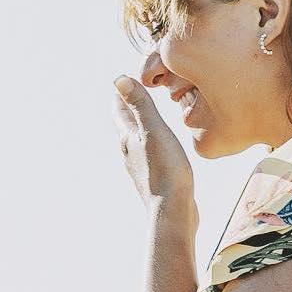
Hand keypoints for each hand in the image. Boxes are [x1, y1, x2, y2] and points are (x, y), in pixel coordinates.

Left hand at [114, 63, 195, 213]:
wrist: (172, 210)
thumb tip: (119, 80)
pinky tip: (159, 149)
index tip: (122, 81)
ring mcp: (140, 167)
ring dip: (139, 128)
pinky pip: (149, 155)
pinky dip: (151, 144)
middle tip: (131, 95)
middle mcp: (129, 153)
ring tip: (144, 120)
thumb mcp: (153, 131)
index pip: (120, 111)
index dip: (121, 95)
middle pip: (125, 126)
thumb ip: (140, 105)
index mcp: (128, 139)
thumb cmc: (165, 169)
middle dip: (127, 109)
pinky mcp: (153, 178)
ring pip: (136, 142)